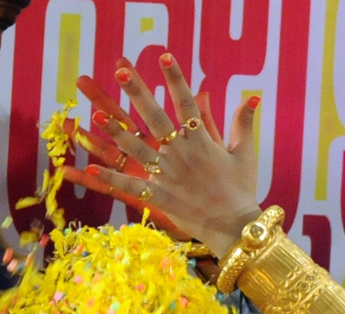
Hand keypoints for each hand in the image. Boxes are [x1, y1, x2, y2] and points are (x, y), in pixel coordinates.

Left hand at [67, 53, 261, 256]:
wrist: (236, 226)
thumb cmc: (241, 189)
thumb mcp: (245, 154)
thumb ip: (243, 124)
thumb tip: (253, 96)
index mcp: (202, 141)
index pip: (186, 102)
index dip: (175, 78)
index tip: (164, 55)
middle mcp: (182, 153)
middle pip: (156, 117)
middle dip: (137, 93)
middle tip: (120, 72)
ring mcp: (168, 175)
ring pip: (138, 149)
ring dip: (117, 132)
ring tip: (97, 115)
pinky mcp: (160, 196)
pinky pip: (132, 186)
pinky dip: (112, 179)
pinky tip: (92, 169)